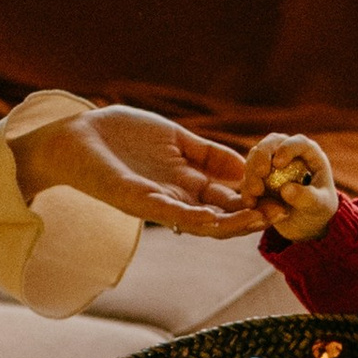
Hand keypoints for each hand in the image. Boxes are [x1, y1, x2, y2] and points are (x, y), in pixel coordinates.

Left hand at [9, 104, 257, 237]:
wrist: (76, 136)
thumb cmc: (118, 134)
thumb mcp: (174, 137)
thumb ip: (207, 151)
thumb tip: (244, 163)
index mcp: (187, 180)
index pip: (229, 195)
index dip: (256, 196)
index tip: (282, 193)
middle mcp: (178, 196)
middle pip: (223, 214)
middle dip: (253, 215)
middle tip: (281, 212)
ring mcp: (160, 202)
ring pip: (204, 222)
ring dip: (233, 223)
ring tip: (260, 219)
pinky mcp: (140, 202)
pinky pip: (173, 215)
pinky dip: (196, 219)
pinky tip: (216, 217)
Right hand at [235, 133, 339, 242]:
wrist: (306, 223)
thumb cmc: (319, 209)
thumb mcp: (319, 205)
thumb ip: (306, 197)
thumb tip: (286, 189)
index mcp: (309, 154)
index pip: (298, 142)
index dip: (287, 148)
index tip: (277, 164)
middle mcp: (289, 153)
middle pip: (271, 143)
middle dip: (262, 155)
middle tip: (260, 173)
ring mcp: (271, 163)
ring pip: (255, 157)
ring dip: (251, 172)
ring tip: (255, 193)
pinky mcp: (259, 176)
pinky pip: (248, 176)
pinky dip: (247, 188)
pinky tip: (251, 203)